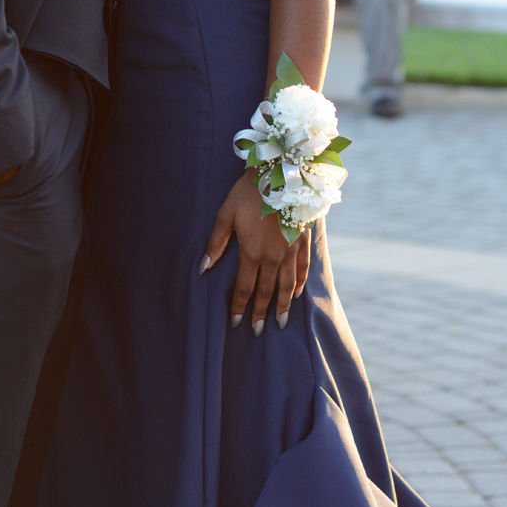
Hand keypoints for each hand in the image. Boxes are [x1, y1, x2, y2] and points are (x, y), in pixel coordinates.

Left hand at [200, 173, 310, 331]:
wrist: (280, 174)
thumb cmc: (248, 193)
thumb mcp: (226, 214)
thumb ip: (216, 243)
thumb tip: (204, 267)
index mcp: (252, 252)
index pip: (245, 288)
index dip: (240, 306)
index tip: (236, 322)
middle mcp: (273, 257)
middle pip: (266, 291)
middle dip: (261, 313)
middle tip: (258, 332)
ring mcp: (290, 250)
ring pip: (287, 285)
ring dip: (283, 306)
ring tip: (281, 323)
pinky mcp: (302, 240)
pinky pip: (302, 268)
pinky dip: (300, 283)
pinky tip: (297, 293)